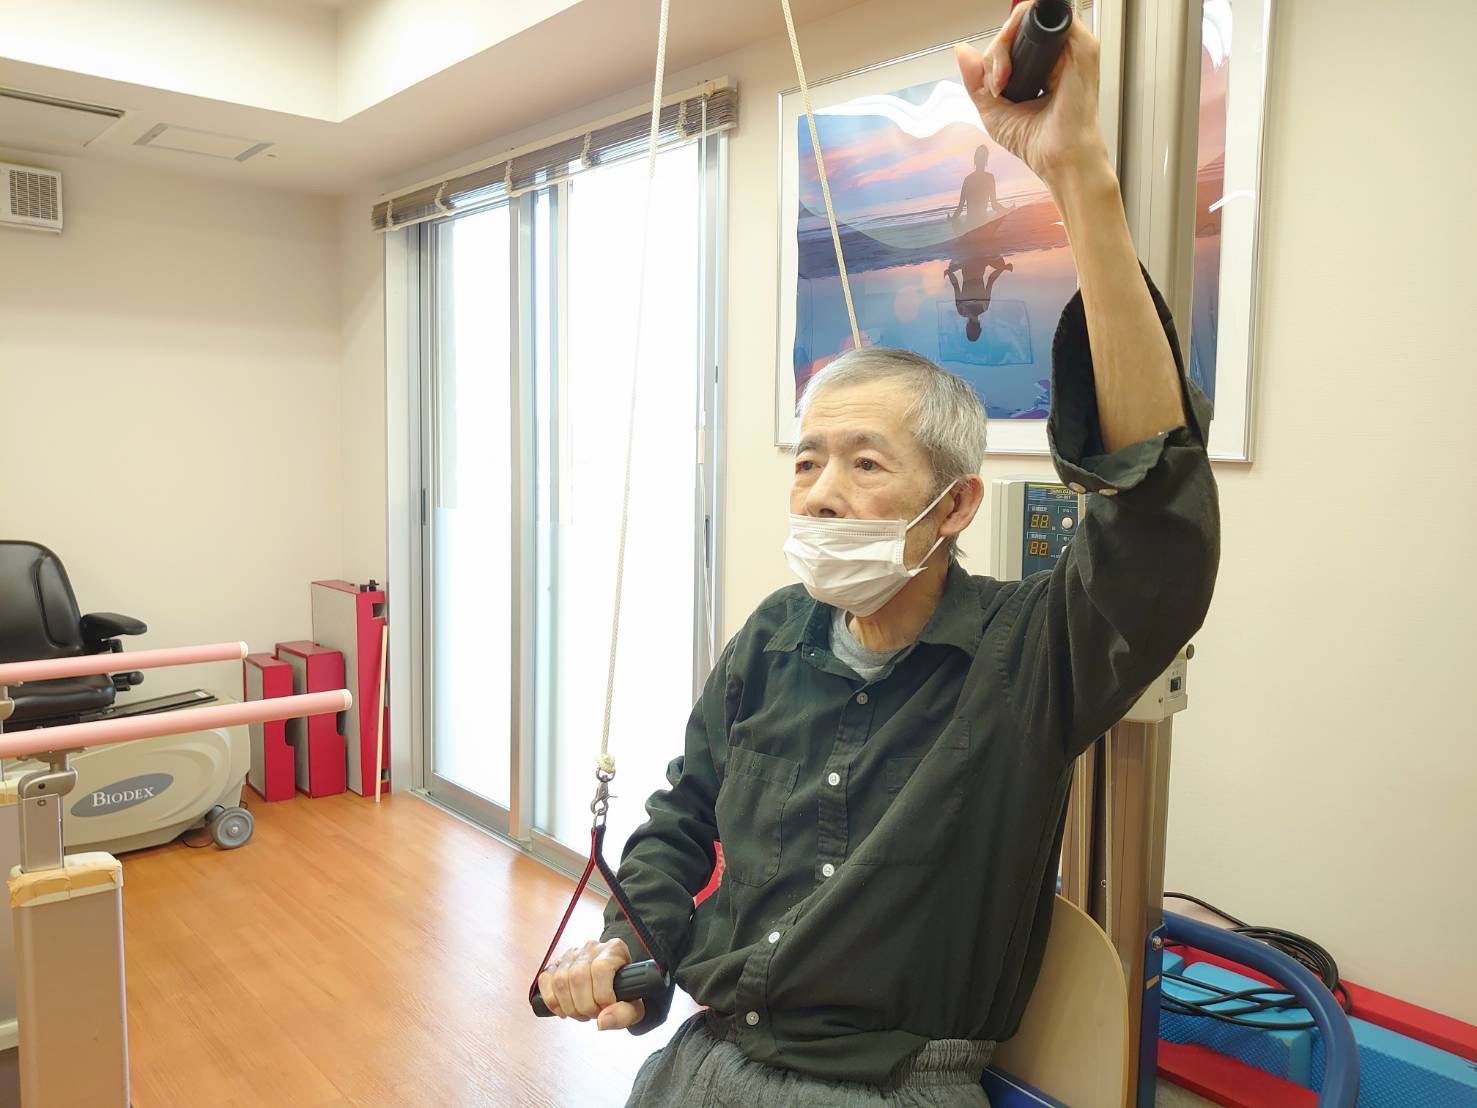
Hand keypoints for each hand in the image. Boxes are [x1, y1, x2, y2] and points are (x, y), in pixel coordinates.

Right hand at [537, 937, 645, 1029]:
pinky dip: (552, 1000)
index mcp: (614, 950)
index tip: (606, 1009)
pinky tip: (564, 1009)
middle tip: (593, 1014)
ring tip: (581, 1013)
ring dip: (568, 1005)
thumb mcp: (634, 1007)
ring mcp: (572, 954)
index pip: (601, 969)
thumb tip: (602, 1021)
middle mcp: (591, 948)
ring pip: (560, 979)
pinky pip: (545, 980)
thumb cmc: (625, 994)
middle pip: (578, 976)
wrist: (615, 985)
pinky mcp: (556, 964)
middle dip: (584, 1005)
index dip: (602, 995)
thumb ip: (624, 1014)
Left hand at [955, 4, 1108, 187]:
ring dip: (1003, 46)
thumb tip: (961, 50)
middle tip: (997, 83)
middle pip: (1017, 28)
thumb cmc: (1036, 142)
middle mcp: (1057, 55)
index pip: (1012, 40)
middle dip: (997, 51)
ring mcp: (1070, 48)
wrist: (1059, 159)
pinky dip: (1018, 37)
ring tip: (1002, 81)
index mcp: (1041, 67)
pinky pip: (1045, 20)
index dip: (995, 56)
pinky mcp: (1081, 46)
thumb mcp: (993, 109)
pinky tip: (1010, 71)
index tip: (993, 86)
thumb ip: (976, 78)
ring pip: (1027, 21)